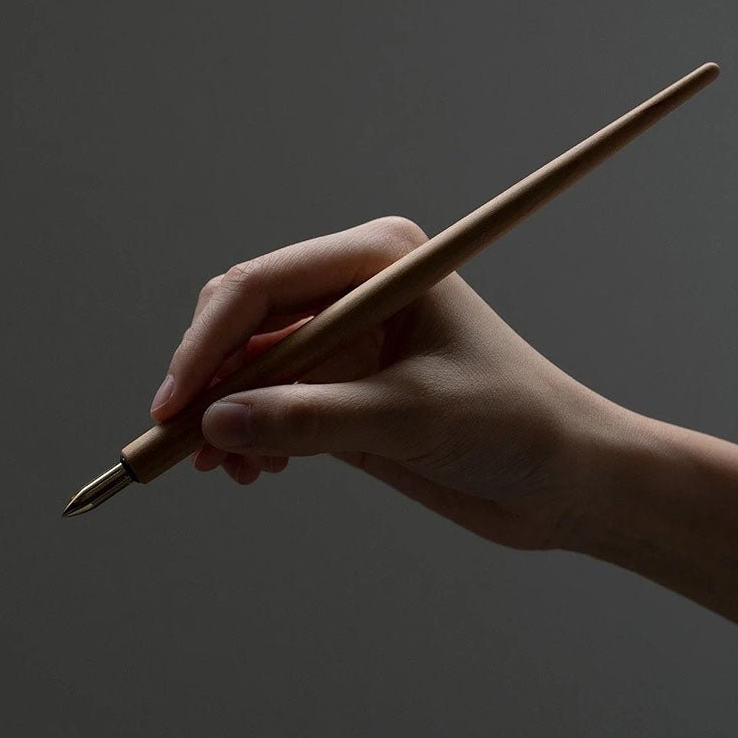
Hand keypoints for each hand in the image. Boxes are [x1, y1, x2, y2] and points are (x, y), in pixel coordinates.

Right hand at [150, 216, 628, 549]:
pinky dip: (254, 433)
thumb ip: (312, 419)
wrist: (564, 477)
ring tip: (222, 471)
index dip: (209, 343)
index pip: (265, 285)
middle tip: (180, 447)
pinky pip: (275, 400)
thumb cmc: (512, 423)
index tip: (174, 407)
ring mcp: (350, 339)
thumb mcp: (411, 418)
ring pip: (253, 366)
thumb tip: (213, 424)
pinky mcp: (348, 386)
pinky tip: (254, 471)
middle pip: (246, 321)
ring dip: (225, 415)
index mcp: (380, 260)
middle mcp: (357, 289)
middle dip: (209, 382)